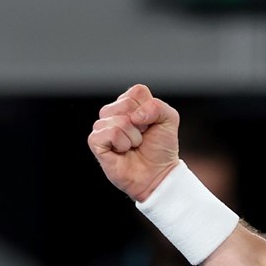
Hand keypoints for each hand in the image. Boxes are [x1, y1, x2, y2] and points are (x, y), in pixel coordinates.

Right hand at [87, 84, 180, 201]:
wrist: (157, 174)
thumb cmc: (161, 148)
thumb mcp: (169, 120)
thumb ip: (158, 107)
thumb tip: (135, 115)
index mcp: (130, 104)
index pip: (137, 92)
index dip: (150, 109)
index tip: (151, 125)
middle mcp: (113, 112)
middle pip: (127, 104)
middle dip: (142, 124)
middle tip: (143, 136)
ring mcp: (102, 126)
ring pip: (119, 120)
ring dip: (134, 136)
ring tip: (134, 145)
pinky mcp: (96, 142)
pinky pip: (110, 133)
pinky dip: (122, 143)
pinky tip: (123, 150)